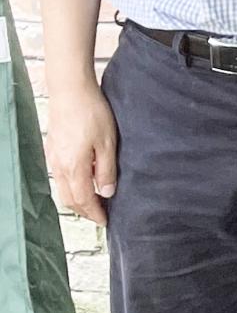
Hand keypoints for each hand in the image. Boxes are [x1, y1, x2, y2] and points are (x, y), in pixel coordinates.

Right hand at [46, 84, 117, 225]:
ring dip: (77, 199)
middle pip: (70, 199)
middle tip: (100, 215)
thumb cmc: (91, 113)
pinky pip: (60, 176)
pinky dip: (71, 185)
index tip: (106, 221)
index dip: (95, 213)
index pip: (83, 200)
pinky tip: (83, 180)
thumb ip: (106, 170)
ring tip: (94, 200)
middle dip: (85, 210)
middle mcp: (59, 167)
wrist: (70, 91)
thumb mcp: (107, 143)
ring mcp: (53, 158)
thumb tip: (107, 192)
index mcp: (74, 168)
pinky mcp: (53, 149)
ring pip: (63, 188)